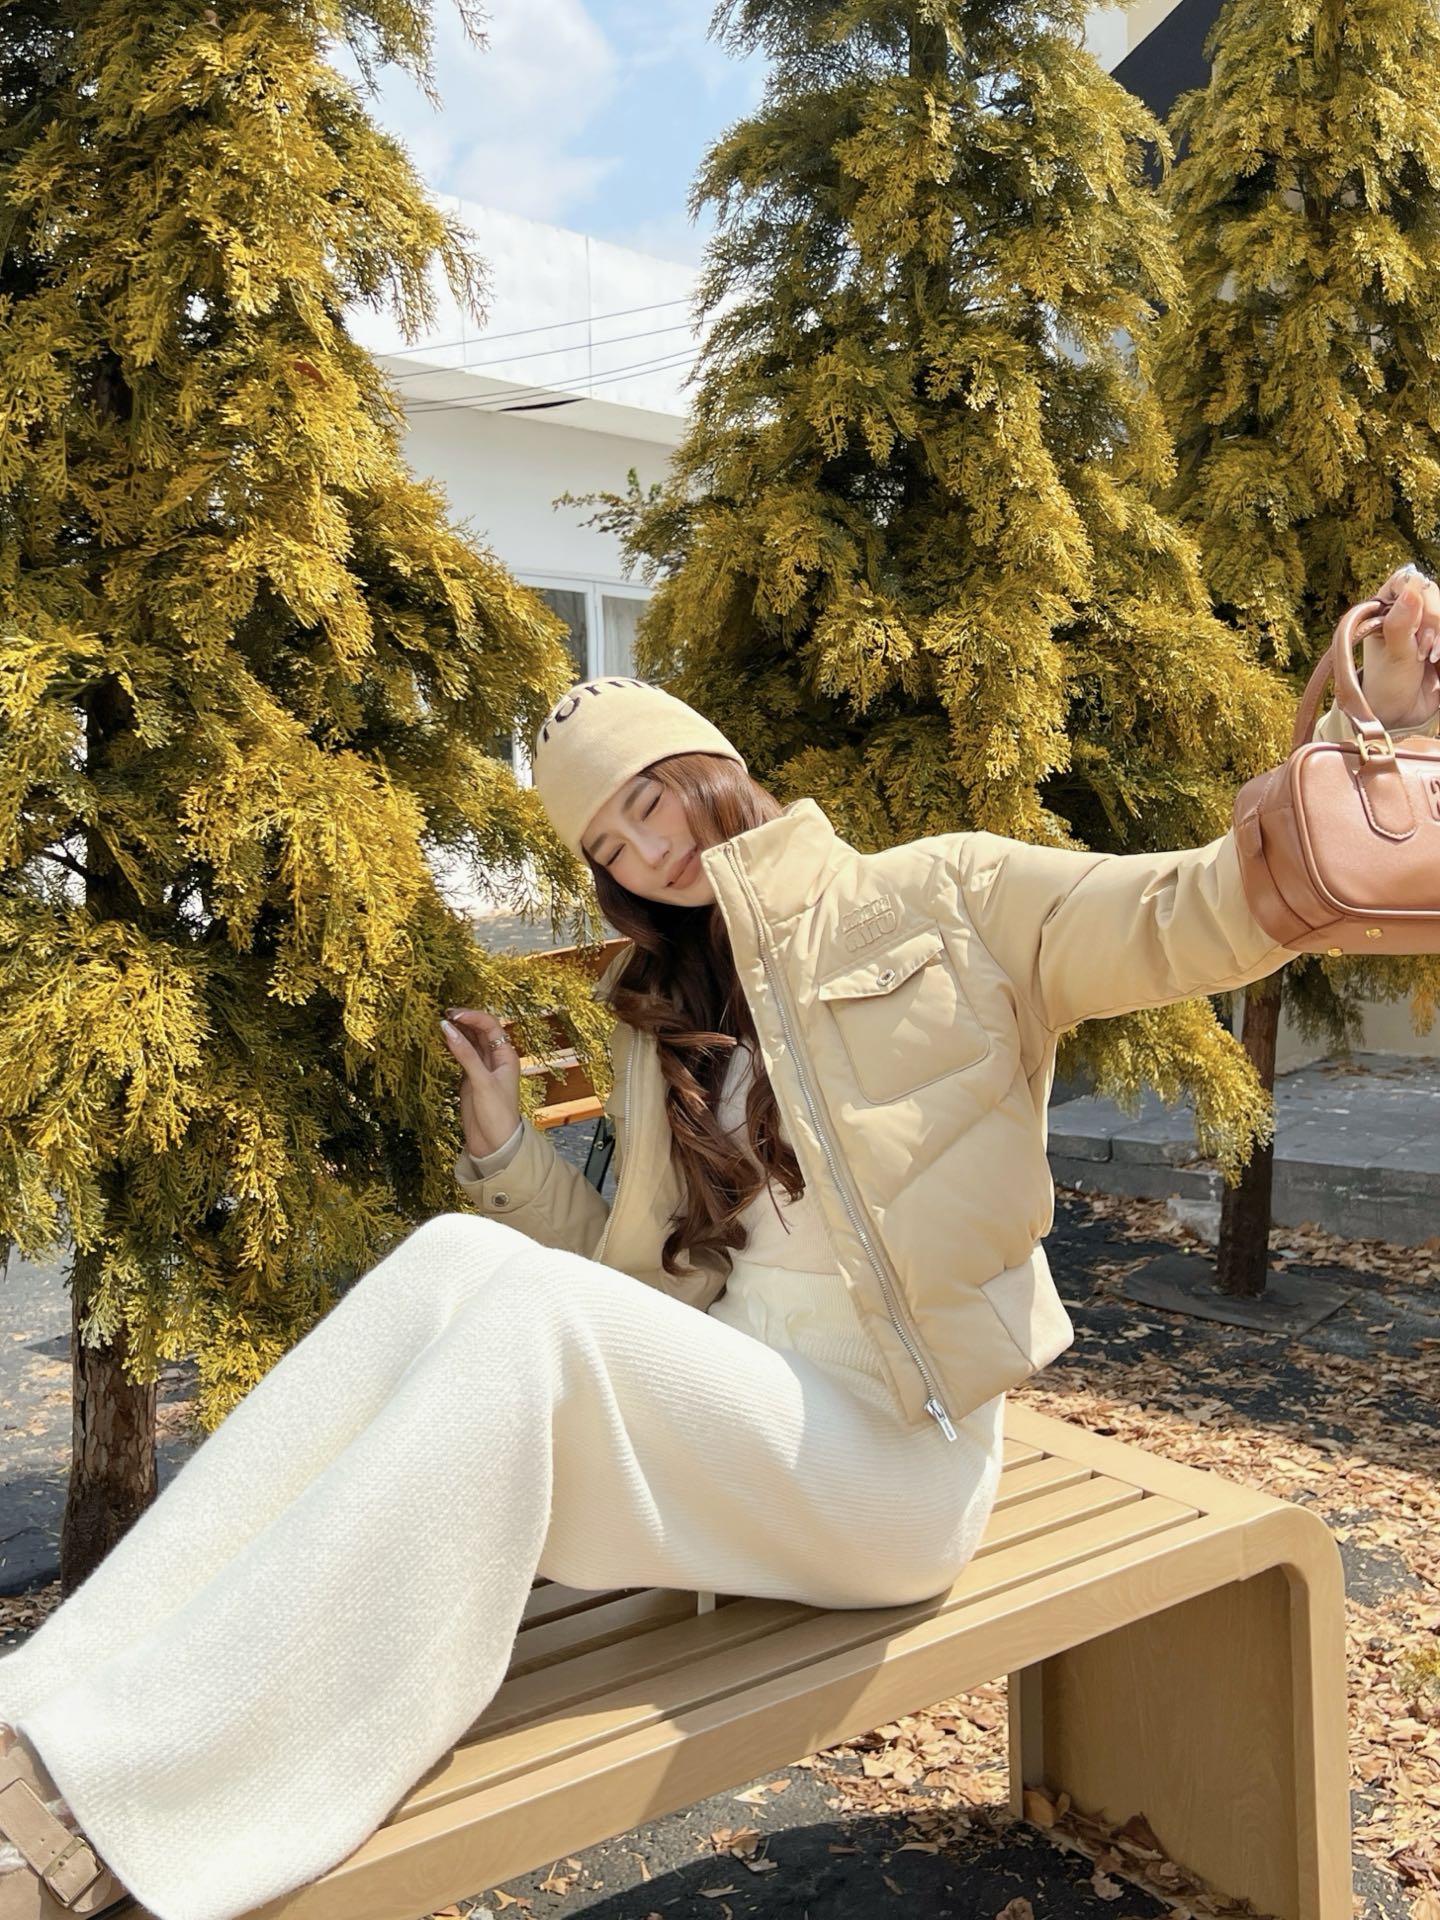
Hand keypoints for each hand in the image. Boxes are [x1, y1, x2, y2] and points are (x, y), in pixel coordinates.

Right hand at [440, 1009, 521, 1158]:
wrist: (494, 1144)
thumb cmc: (496, 1115)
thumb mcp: (482, 1082)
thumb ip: (465, 1055)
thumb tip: (448, 1028)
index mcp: (506, 1056)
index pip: (490, 1026)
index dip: (472, 1016)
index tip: (453, 1015)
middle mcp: (496, 1059)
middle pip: (481, 1030)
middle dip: (464, 1020)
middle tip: (443, 1014)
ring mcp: (482, 1068)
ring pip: (470, 1041)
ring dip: (458, 1031)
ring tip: (440, 1023)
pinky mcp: (470, 1078)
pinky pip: (462, 1055)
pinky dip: (453, 1045)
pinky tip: (442, 1039)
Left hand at [1362, 566, 1439, 730]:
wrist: (1400, 714)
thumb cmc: (1386, 685)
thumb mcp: (1394, 654)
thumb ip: (1401, 622)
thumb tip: (1412, 589)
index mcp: (1386, 609)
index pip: (1407, 580)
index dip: (1416, 599)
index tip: (1414, 628)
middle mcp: (1406, 612)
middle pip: (1432, 593)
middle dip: (1433, 621)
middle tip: (1423, 650)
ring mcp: (1426, 625)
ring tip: (1429, 658)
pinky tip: (1438, 659)